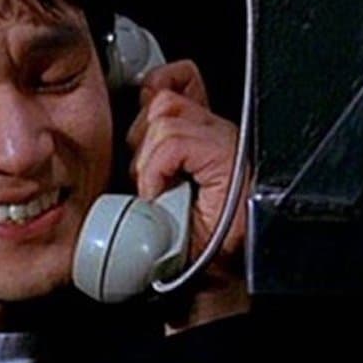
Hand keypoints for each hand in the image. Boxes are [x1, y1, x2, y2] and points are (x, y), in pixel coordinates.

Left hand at [125, 60, 250, 331]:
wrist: (201, 284)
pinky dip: (157, 171)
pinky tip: (162, 196)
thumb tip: (132, 110)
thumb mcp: (151, 185)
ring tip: (158, 194)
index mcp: (206, 136)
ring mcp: (230, 147)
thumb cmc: (177, 243)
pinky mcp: (229, 160)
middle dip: (141, 142)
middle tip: (150, 183)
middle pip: (164, 100)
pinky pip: (173, 143)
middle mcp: (223, 135)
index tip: (140, 122)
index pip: (182, 78)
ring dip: (148, 162)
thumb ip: (149, 148)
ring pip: (165, 119)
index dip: (155, 87)